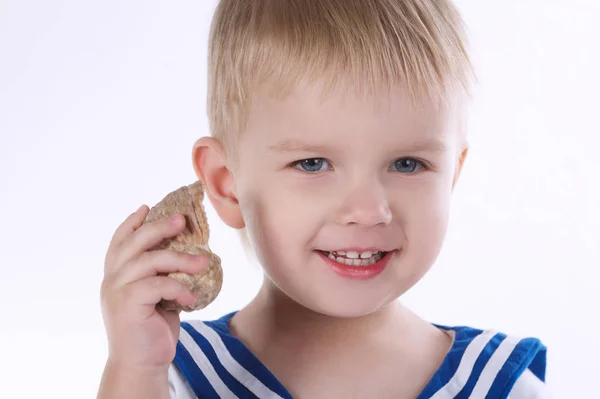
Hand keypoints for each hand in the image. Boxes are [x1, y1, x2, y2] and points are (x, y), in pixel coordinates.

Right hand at [100, 205, 208, 369]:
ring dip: (180, 258)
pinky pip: (157, 285)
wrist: (142, 364)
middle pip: (134, 242)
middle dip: (159, 227)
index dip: (132, 221)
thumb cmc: (152, 329)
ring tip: (203, 262)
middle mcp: (111, 279)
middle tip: (182, 220)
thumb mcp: (157, 295)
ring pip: (149, 260)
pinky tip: (191, 299)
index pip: (119, 240)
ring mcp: (116, 291)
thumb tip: (190, 252)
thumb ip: (161, 274)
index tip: (148, 207)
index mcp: (116, 274)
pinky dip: (178, 288)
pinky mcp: (126, 304)